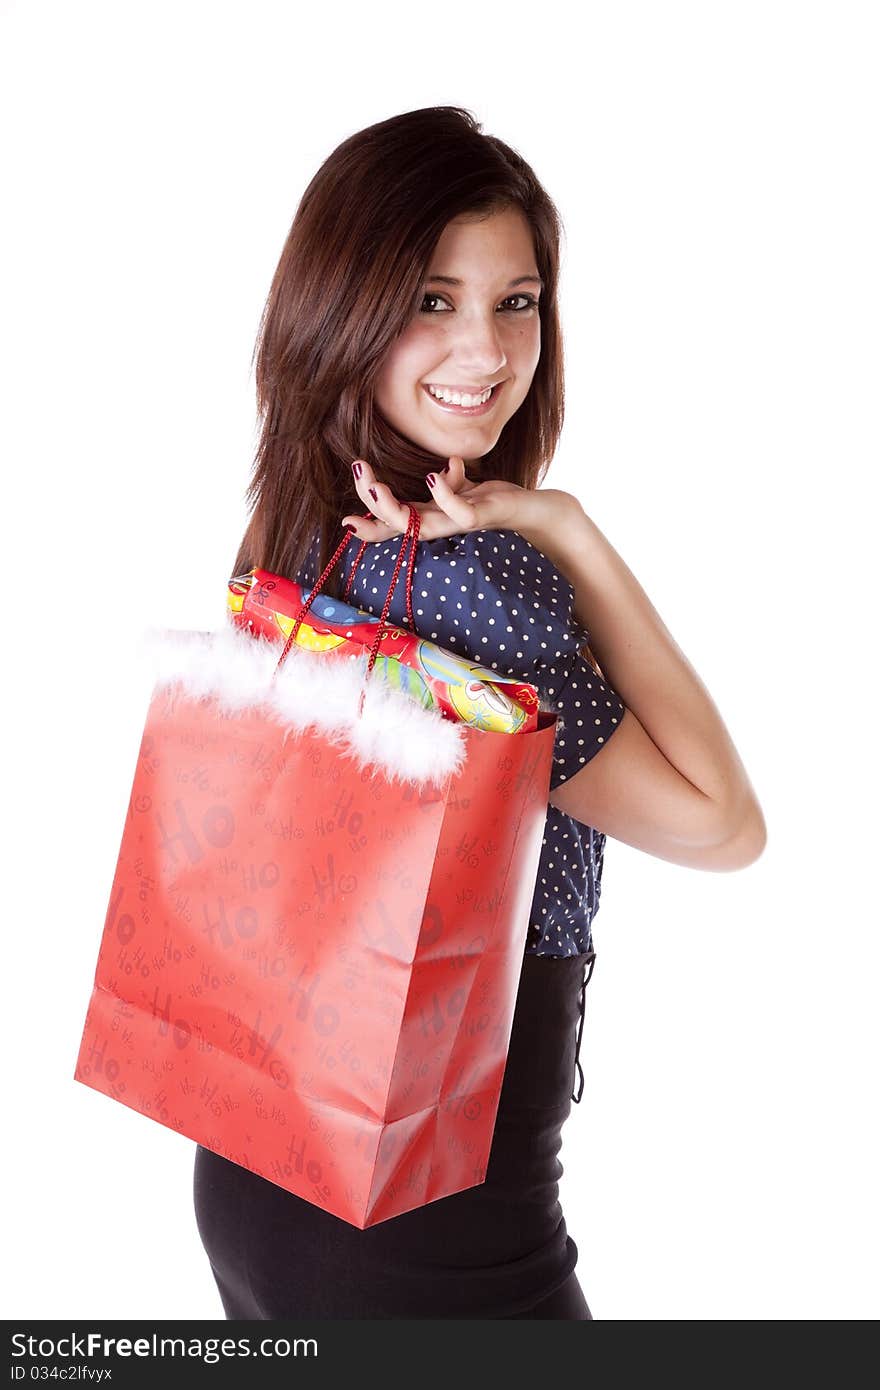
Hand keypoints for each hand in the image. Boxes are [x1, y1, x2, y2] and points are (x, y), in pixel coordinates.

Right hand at [341, 455, 568, 544]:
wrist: (533, 510)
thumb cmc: (494, 501)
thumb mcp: (463, 489)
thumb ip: (447, 482)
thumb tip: (434, 470)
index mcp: (430, 517)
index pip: (393, 525)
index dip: (369, 526)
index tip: (346, 521)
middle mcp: (441, 525)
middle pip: (397, 525)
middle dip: (372, 503)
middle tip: (361, 474)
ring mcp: (459, 523)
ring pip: (419, 526)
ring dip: (393, 508)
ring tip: (376, 484)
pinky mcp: (482, 516)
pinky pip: (459, 513)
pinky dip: (444, 496)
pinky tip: (433, 476)